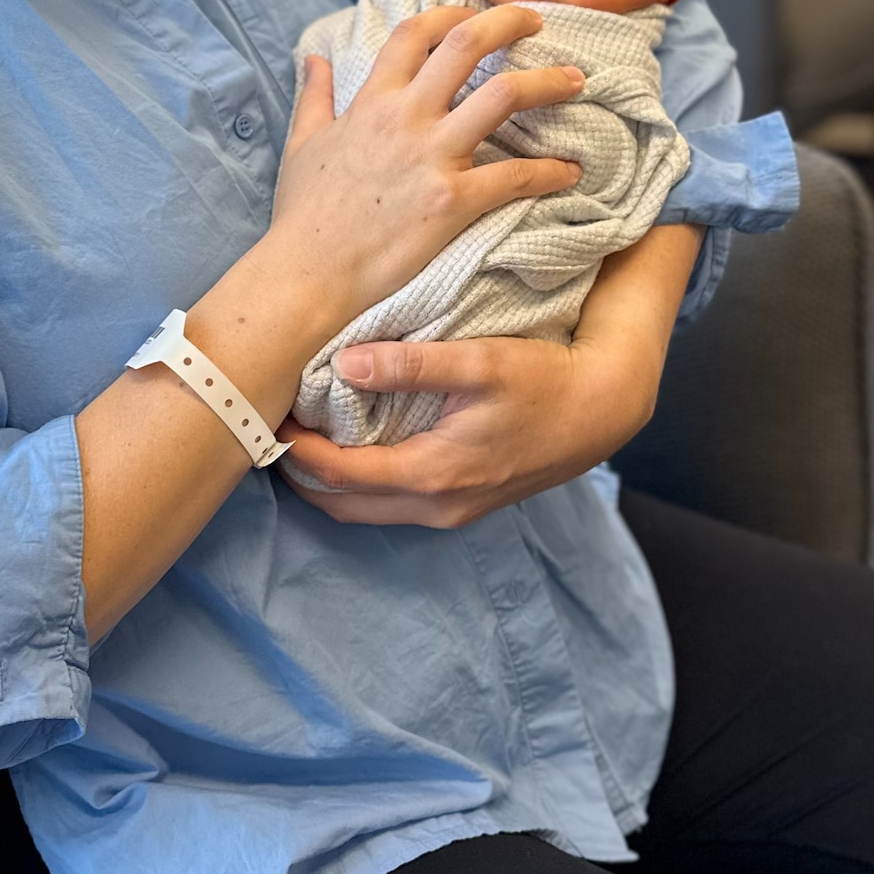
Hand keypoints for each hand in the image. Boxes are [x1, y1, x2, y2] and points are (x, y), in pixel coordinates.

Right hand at [268, 5, 584, 331]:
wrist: (307, 272)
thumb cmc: (303, 214)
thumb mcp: (301, 144)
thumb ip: (314, 97)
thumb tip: (312, 59)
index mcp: (372, 102)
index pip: (416, 34)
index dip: (450, 13)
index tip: (475, 14)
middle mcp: (406, 117)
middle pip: (468, 44)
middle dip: (510, 22)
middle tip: (538, 23)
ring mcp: (432, 157)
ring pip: (503, 95)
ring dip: (547, 82)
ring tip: (574, 80)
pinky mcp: (451, 201)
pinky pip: (514, 176)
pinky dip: (549, 171)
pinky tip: (571, 172)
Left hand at [276, 225, 704, 527]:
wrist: (604, 408)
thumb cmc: (545, 380)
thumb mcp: (480, 362)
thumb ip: (411, 365)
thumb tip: (345, 364)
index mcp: (432, 474)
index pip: (338, 474)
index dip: (296, 449)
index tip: (270, 415)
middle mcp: (437, 505)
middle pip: (342, 505)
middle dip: (302, 473)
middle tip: (274, 428)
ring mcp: (452, 511)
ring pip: (367, 510)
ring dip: (331, 481)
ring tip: (305, 434)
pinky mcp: (464, 503)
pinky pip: (394, 504)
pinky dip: (363, 484)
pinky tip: (355, 444)